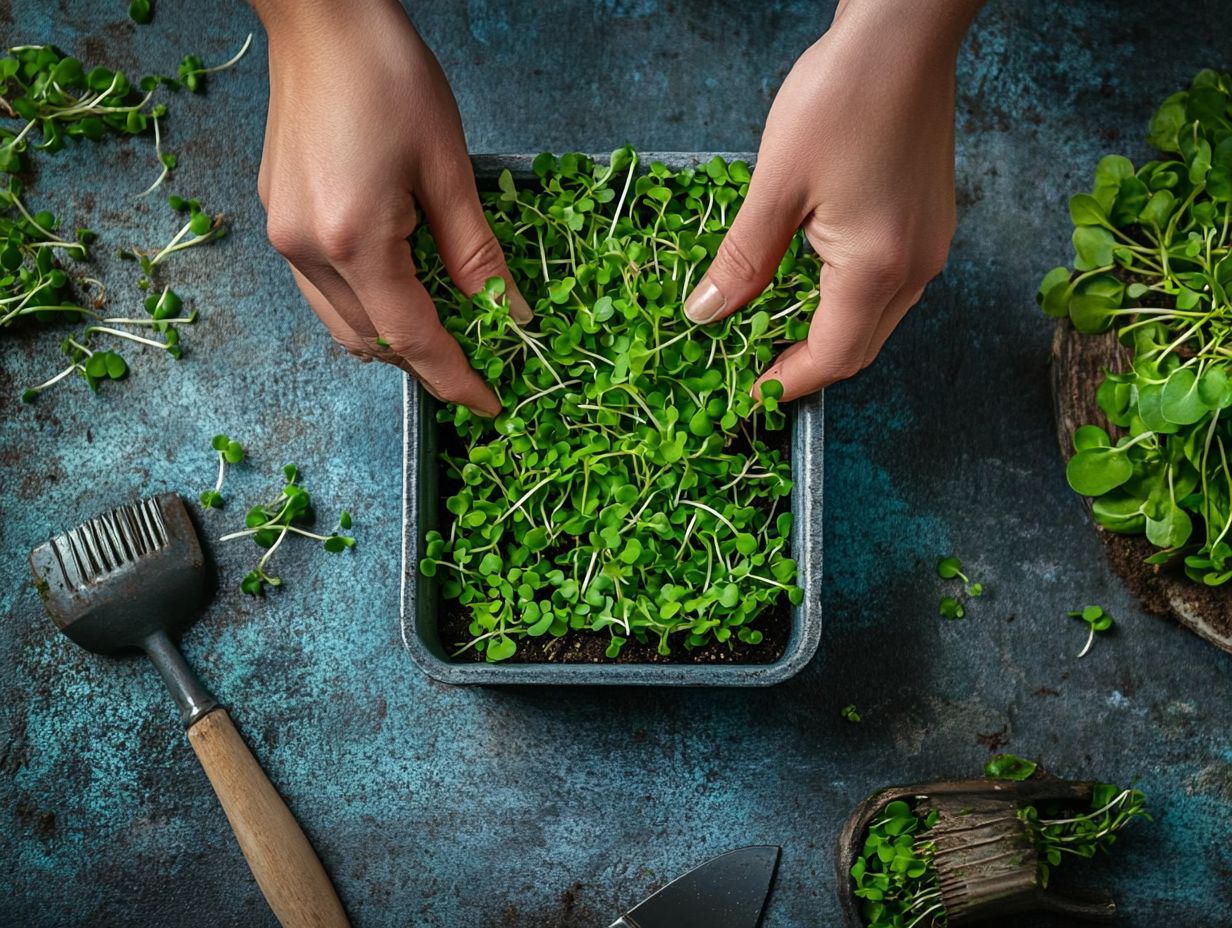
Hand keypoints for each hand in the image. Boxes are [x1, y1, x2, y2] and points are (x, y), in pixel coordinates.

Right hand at [253, 0, 529, 415]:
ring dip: (392, 338)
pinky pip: (323, 293)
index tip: (489, 404)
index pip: (414, 339)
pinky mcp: (279, 220)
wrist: (321, 18)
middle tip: (477, 358)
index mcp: (355, 241)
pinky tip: (399, 285)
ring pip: (342, 326)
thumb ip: (477, 254)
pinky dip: (365, 306)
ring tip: (443, 324)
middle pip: (372, 344)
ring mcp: (285, 238)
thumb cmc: (388, 75)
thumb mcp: (448, 168)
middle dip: (426, 362)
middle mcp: (307, 252)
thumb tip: (509, 314)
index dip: (456, 378)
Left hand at [684, 0, 980, 400]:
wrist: (903, 33)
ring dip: (827, 336)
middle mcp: (916, 267)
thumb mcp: (775, 185)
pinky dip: (849, 303)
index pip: (831, 357)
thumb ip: (742, 260)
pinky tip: (812, 288)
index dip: (787, 383)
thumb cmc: (841, 96)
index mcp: (877, 267)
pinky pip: (889, 288)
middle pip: (858, 348)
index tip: (748, 396)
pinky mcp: (930, 223)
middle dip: (807, 367)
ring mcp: (931, 246)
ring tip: (775, 334)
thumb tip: (706, 313)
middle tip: (754, 370)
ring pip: (876, 321)